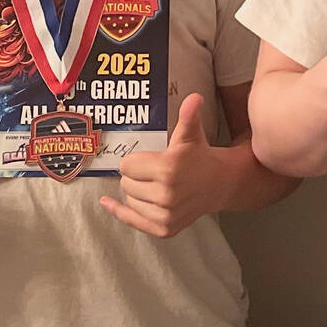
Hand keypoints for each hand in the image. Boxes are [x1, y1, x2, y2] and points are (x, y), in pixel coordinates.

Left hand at [101, 94, 233, 237]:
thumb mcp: (191, 135)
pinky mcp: (165, 229)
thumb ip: (189, 116)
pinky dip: (120, 212)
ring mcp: (166, 214)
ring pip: (129, 200)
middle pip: (126, 183)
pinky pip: (133, 221)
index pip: (127, 166)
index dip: (135, 161)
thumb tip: (194, 97)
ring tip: (154, 185)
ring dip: (136, 192)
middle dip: (135, 176)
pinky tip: (107, 203)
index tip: (147, 159)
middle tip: (152, 172)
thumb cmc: (199, 156)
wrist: (219, 184)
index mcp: (168, 169)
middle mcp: (166, 195)